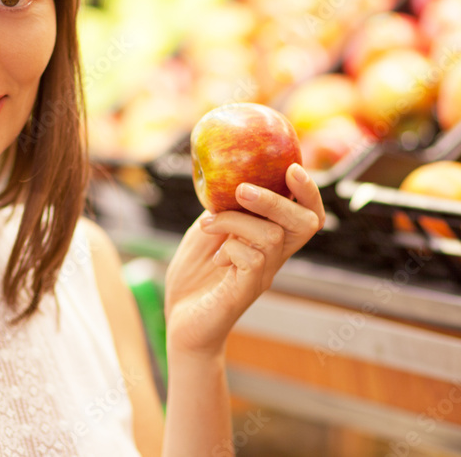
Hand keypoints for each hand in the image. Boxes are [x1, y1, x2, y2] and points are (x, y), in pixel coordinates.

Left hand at [164, 163, 323, 355]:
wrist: (179, 320)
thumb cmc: (194, 275)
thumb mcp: (207, 231)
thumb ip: (223, 207)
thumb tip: (226, 176)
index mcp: (270, 241)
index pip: (306, 214)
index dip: (308, 191)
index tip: (291, 166)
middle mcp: (274, 259)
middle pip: (304, 223)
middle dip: (276, 199)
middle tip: (242, 189)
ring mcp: (262, 276)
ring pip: (272, 236)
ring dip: (236, 220)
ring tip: (208, 223)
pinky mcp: (244, 292)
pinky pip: (252, 259)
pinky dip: (230, 246)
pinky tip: (213, 255)